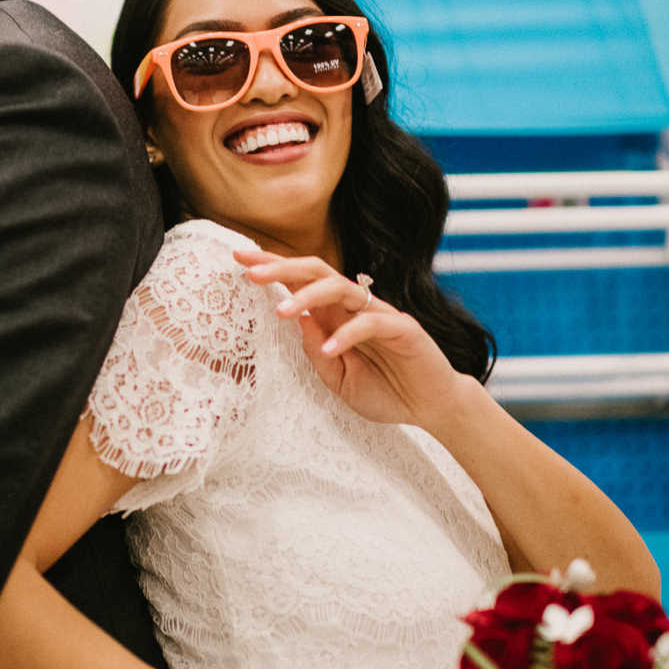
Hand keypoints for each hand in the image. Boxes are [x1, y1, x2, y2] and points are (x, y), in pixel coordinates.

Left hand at [234, 248, 467, 430]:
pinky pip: (370, 323)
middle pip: (314, 273)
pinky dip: (348, 335)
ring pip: (339, 289)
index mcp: (333, 315)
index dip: (271, 267)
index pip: (299, 282)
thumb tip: (295, 321)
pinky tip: (331, 351)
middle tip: (250, 272)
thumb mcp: (338, 379)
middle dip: (281, 268)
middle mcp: (353, 307)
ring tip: (281, 311)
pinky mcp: (402, 328)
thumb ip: (316, 353)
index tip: (238, 260)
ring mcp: (378, 314)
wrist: (430, 408)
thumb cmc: (384, 390)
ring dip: (307, 297)